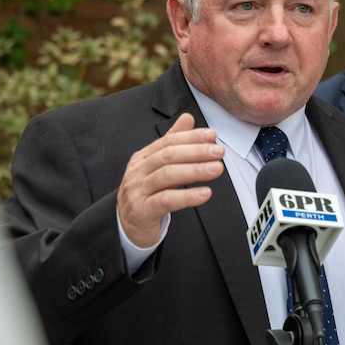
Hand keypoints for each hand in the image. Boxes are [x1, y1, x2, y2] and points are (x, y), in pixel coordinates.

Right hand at [117, 113, 224, 246]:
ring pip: (168, 176)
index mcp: (142, 158)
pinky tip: (205, 193)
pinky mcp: (143, 211)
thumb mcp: (156, 167)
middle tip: (218, 151)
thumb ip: (172, 143)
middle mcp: (138, 172)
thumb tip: (187, 119)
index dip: (191, 137)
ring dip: (195, 170)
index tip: (212, 135)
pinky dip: (187, 196)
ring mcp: (138, 191)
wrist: (126, 226)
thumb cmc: (145, 195)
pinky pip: (166, 201)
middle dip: (196, 151)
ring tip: (216, 168)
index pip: (168, 142)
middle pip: (168, 156)